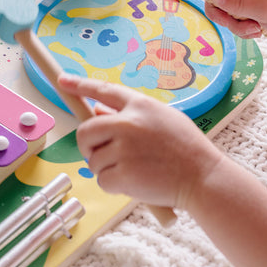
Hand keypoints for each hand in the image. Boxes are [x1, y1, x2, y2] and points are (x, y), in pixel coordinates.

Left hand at [57, 74, 223, 208]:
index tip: (63, 81)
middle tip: (101, 154)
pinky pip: (102, 180)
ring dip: (107, 169)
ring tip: (134, 170)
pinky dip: (114, 186)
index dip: (81, 85)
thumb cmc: (186, 149)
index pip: (104, 90)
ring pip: (93, 160)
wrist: (203, 177)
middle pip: (86, 130)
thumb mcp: (163, 120)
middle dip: (88, 145)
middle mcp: (129, 123)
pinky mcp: (122, 173)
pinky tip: (135, 183)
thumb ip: (131, 115)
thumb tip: (98, 111)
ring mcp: (124, 149)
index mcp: (141, 105)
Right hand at [183, 0, 266, 43]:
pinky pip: (237, 20)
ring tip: (257, 31)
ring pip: (226, 13)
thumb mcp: (266, 11)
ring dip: (237, 26)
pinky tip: (261, 32)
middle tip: (243, 27)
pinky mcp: (253, 10)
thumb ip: (239, 4)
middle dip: (225, 16)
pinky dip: (244, 29)